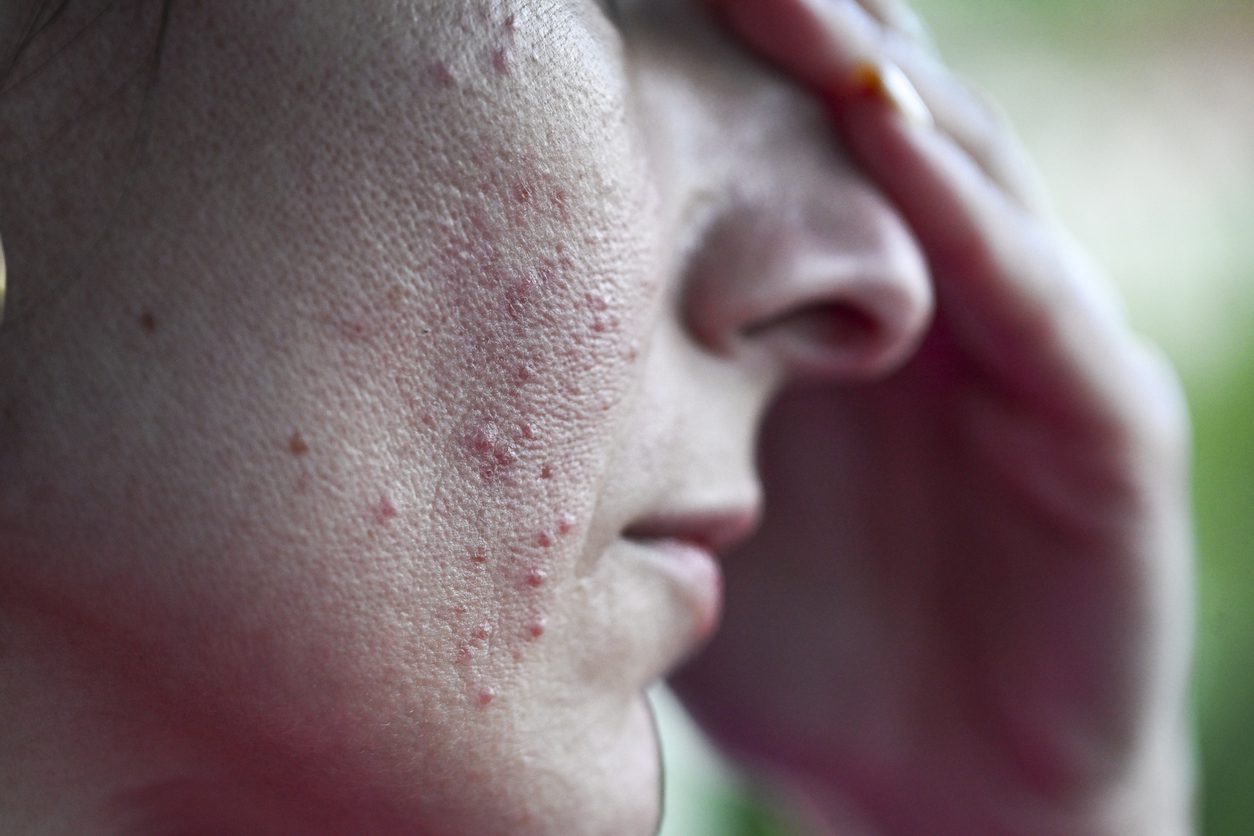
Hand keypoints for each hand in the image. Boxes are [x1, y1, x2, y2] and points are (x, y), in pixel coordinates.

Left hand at [672, 2, 1194, 832]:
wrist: (933, 785)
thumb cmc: (794, 649)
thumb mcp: (686, 507)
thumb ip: (627, 407)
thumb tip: (475, 343)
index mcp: (842, 306)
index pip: (779, 139)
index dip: (709, 53)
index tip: (595, 0)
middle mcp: (941, 295)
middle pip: (865, 117)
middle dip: (786, 22)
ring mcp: (1030, 344)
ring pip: (958, 170)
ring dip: (870, 72)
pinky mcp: (1101, 422)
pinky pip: (1032, 297)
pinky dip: (967, 216)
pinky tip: (888, 134)